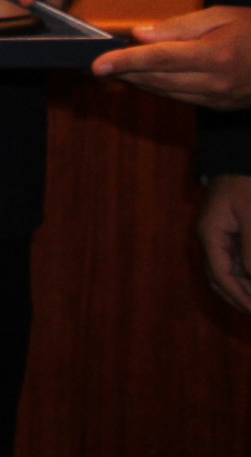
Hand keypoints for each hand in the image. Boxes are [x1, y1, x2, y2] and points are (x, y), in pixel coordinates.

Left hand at [91, 5, 250, 107]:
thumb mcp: (221, 17)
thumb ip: (179, 27)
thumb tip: (141, 35)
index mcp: (214, 56)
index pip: (159, 59)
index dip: (126, 62)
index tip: (97, 64)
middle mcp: (214, 82)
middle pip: (156, 80)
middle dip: (125, 73)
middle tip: (98, 63)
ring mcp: (217, 99)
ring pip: (165, 93)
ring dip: (138, 82)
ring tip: (114, 69)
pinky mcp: (218, 107)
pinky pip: (179, 98)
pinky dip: (158, 88)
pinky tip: (144, 77)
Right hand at [202, 175, 250, 314]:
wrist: (239, 159)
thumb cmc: (246, 185)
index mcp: (210, 235)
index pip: (220, 275)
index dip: (238, 296)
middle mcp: (210, 238)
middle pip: (218, 277)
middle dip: (237, 297)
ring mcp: (218, 235)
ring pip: (225, 270)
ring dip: (240, 287)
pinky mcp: (229, 231)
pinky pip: (233, 260)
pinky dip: (243, 274)